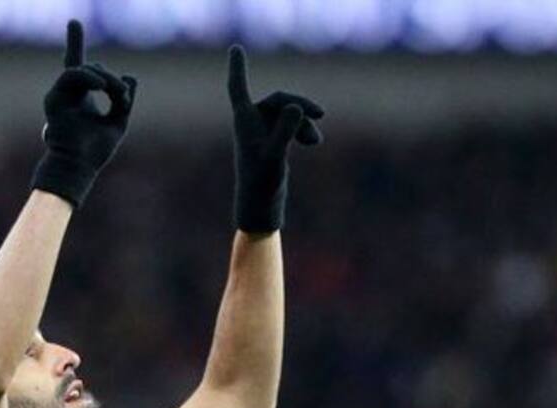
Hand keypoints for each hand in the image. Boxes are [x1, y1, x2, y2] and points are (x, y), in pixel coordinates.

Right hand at [31, 19, 136, 207]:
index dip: (75, 43)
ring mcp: (60, 96)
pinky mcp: (53, 100)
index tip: (73, 22)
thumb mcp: (119, 122)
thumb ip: (124, 99)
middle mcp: (69, 95)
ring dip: (106, 78)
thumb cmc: (96, 151)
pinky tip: (102, 87)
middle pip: (92, 68)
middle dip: (114, 80)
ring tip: (116, 93)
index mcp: (82, 99)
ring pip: (84, 69)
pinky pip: (71, 75)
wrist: (79, 167)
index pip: (80, 66)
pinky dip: (89, 77)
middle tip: (124, 96)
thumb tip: (130, 77)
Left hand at [227, 44, 323, 232]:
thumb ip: (284, 131)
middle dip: (300, 106)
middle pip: (278, 99)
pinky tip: (314, 143)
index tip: (236, 48)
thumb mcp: (275, 157)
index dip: (238, 68)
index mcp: (244, 122)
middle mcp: (250, 124)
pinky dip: (303, 131)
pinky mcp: (273, 143)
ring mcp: (262, 133)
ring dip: (304, 122)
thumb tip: (294, 107)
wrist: (260, 210)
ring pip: (287, 113)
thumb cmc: (261, 185)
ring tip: (316, 141)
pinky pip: (291, 126)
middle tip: (320, 114)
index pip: (238, 88)